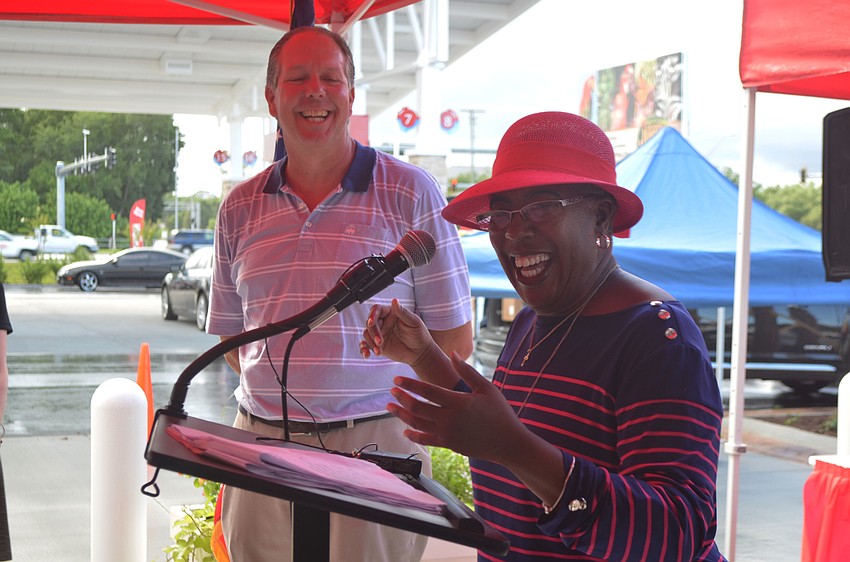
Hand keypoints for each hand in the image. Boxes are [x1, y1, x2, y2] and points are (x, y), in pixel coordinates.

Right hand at [360, 298, 435, 367]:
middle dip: (373, 333)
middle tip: (380, 342)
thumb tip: (394, 300)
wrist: (420, 352)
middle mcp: (383, 322)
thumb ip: (402, 312)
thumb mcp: (413, 322)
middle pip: (370, 323)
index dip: (372, 315)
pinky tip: (367, 354)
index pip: (377, 310)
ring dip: (370, 342)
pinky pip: (366, 345)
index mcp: (391, 313)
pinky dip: (364, 349)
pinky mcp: (377, 345)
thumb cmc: (419, 334)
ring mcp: (380, 334)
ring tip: (378, 351)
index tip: (371, 323)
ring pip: (366, 334)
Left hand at [388, 352, 528, 462]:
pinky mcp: (448, 445)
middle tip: (392, 390)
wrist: (508, 443)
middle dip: (402, 398)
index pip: (427, 391)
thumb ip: (467, 371)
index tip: (397, 379)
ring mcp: (447, 434)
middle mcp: (449, 419)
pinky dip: (413, 435)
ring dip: (401, 414)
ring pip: (417, 424)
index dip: (409, 384)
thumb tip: (452, 353)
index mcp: (458, 402)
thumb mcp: (487, 388)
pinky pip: (426, 440)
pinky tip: (405, 430)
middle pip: (417, 407)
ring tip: (391, 406)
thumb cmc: (500, 412)